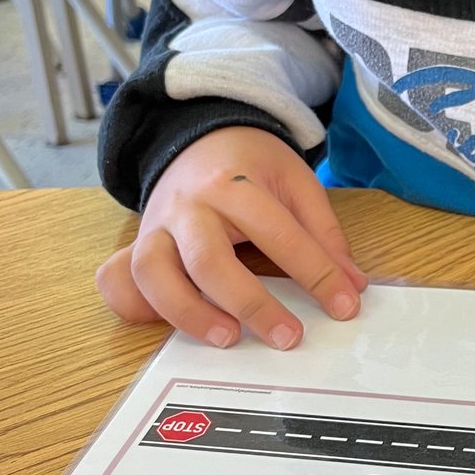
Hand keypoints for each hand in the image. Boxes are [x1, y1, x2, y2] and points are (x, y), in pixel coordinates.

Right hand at [96, 127, 368, 348]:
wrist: (197, 135)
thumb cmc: (252, 165)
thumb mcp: (297, 183)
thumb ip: (325, 234)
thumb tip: (353, 286)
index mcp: (234, 184)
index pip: (278, 235)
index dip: (316, 274)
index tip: (345, 306)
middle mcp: (188, 207)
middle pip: (209, 261)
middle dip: (251, 304)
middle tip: (288, 338)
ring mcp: (156, 227)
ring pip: (155, 275)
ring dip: (189, 314)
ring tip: (229, 339)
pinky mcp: (139, 246)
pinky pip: (121, 280)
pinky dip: (136, 306)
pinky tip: (166, 327)